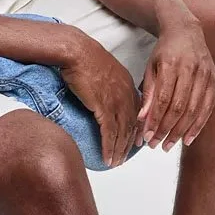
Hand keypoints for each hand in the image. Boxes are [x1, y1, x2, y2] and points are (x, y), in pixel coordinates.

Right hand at [60, 29, 141, 167]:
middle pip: (132, 125)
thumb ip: (111, 82)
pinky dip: (109, 147)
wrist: (77, 52)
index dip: (136, 128)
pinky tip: (107, 158)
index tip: (135, 141)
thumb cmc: (85, 57)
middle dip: (129, 144)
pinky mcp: (104, 107)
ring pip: (122, 132)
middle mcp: (127, 95)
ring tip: (115, 162)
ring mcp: (117, 102)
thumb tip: (106, 92)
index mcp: (128, 85)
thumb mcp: (105, 69)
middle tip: (124, 157)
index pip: (137, 112)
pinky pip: (109, 133)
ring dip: (119, 150)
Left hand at [136, 21, 214, 151]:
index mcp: (171, 64)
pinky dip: (198, 125)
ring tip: (168, 145)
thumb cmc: (164, 52)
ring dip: (181, 132)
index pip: (163, 99)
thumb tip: (142, 120)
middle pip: (179, 107)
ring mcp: (205, 74)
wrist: (186, 31)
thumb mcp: (151, 68)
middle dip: (167, 130)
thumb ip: (149, 93)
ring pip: (194, 110)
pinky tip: (188, 139)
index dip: (155, 121)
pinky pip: (208, 107)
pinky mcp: (214, 79)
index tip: (147, 136)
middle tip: (156, 146)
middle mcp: (190, 69)